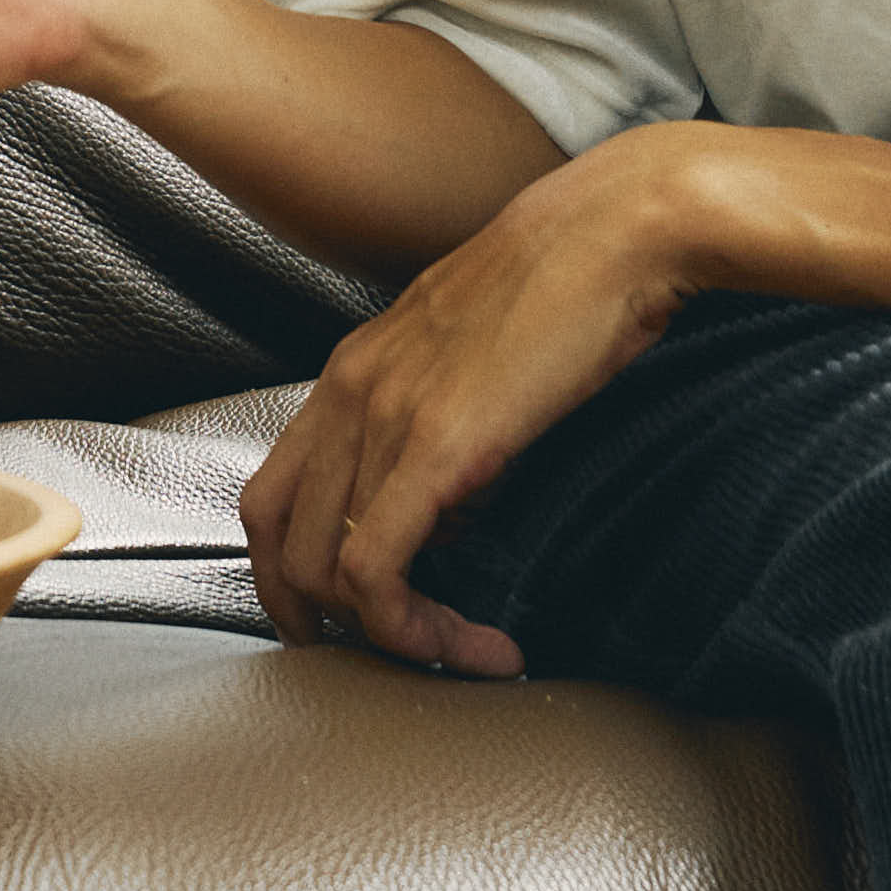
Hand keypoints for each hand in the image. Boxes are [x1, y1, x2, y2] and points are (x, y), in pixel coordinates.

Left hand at [242, 135, 700, 677]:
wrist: (616, 231)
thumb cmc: (569, 283)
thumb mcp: (477, 358)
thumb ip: (444, 424)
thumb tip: (453, 507)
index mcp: (353, 370)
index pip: (274, 493)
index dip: (294, 572)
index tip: (351, 616)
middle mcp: (348, 392)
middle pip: (274, 540)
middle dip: (316, 620)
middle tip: (381, 659)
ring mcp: (383, 416)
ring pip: (321, 568)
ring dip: (385, 638)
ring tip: (454, 654)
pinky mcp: (433, 446)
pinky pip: (376, 570)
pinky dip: (415, 632)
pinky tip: (476, 645)